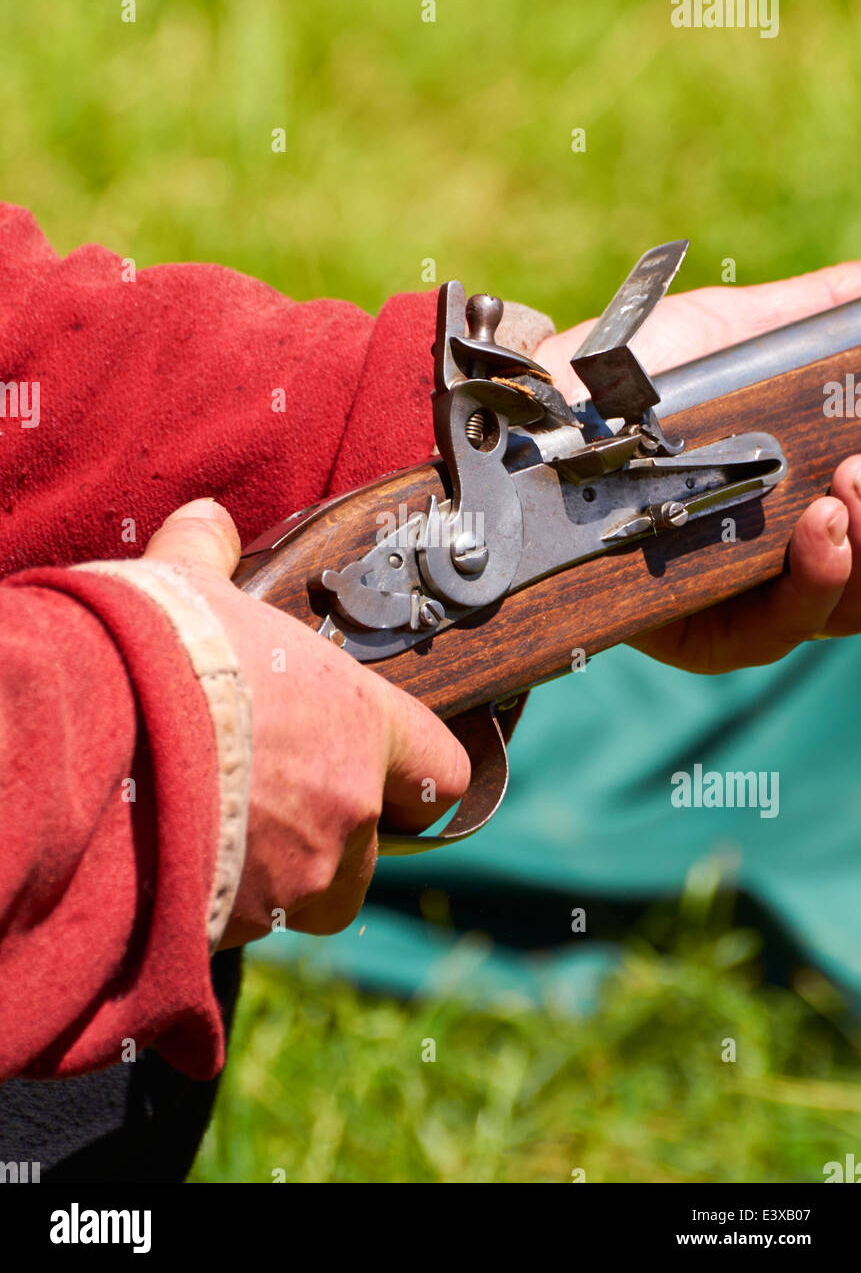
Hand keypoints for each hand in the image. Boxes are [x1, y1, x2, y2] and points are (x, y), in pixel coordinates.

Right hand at [143, 500, 469, 943]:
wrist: (95, 742)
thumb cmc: (161, 657)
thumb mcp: (190, 589)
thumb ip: (210, 554)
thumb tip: (206, 518)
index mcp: (362, 727)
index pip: (443, 772)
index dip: (421, 775)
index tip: (397, 772)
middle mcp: (346, 810)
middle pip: (376, 850)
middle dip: (338, 838)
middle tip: (282, 804)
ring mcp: (297, 876)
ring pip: (315, 898)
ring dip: (287, 879)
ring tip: (226, 839)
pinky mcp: (239, 926)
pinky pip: (249, 925)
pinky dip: (226, 905)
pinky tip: (179, 864)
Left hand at [534, 261, 860, 671]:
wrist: (544, 409)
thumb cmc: (634, 374)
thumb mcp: (735, 332)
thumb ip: (811, 313)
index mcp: (796, 497)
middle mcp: (779, 556)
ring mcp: (740, 601)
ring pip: (836, 608)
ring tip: (849, 492)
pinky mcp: (696, 635)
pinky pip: (770, 634)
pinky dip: (812, 589)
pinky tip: (824, 532)